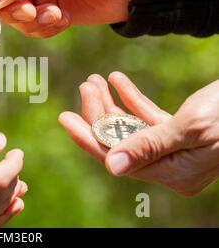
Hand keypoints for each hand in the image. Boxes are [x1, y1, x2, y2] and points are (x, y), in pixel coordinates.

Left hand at [59, 72, 218, 195]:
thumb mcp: (189, 127)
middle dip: (99, 113)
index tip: (64, 119)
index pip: (116, 158)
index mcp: (171, 173)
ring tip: (95, 79)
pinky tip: (116, 79)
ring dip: (113, 103)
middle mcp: (170, 165)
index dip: (88, 138)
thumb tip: (111, 167)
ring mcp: (174, 148)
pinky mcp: (180, 131)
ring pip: (131, 126)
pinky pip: (148, 116)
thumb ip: (148, 146)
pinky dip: (132, 98)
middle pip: (120, 140)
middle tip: (85, 86)